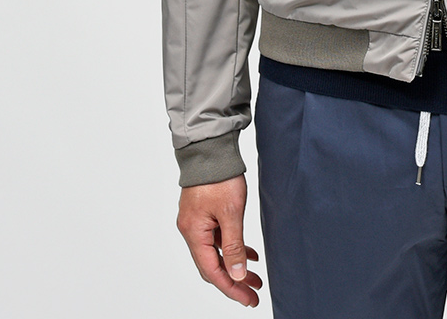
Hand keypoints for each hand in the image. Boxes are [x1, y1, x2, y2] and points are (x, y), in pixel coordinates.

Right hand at [176, 174, 263, 307]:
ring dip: (235, 265)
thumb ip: (233, 245)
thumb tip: (236, 275)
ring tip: (255, 277)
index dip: (231, 288)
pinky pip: (218, 238)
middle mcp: (191, 230)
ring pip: (216, 252)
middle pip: (212, 265)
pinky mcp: (204, 212)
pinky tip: (249, 253)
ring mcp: (197, 221)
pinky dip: (232, 247)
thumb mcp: (231, 213)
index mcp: (194, 233)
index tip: (249, 299)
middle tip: (253, 293)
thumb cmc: (219, 176)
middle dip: (234, 281)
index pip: (212, 271)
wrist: (211, 148)